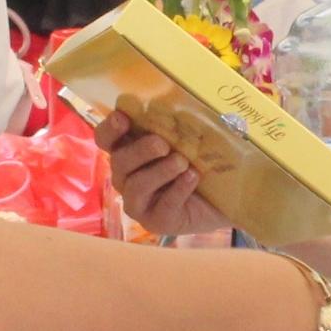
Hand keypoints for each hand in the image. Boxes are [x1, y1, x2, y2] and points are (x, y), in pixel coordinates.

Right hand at [91, 108, 232, 237]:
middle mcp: (127, 176)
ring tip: (182, 162)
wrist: (225, 200)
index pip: (106, 139)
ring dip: (160, 171)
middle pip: (119, 161)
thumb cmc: (200, 163)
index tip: (123, 118)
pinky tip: (192, 177)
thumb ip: (178, 126)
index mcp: (129, 150)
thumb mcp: (190, 140)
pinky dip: (178, 190)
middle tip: (162, 144)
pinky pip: (162, 206)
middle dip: (139, 150)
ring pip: (136, 186)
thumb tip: (181, 108)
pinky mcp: (155, 222)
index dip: (110, 129)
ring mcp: (138, 202)